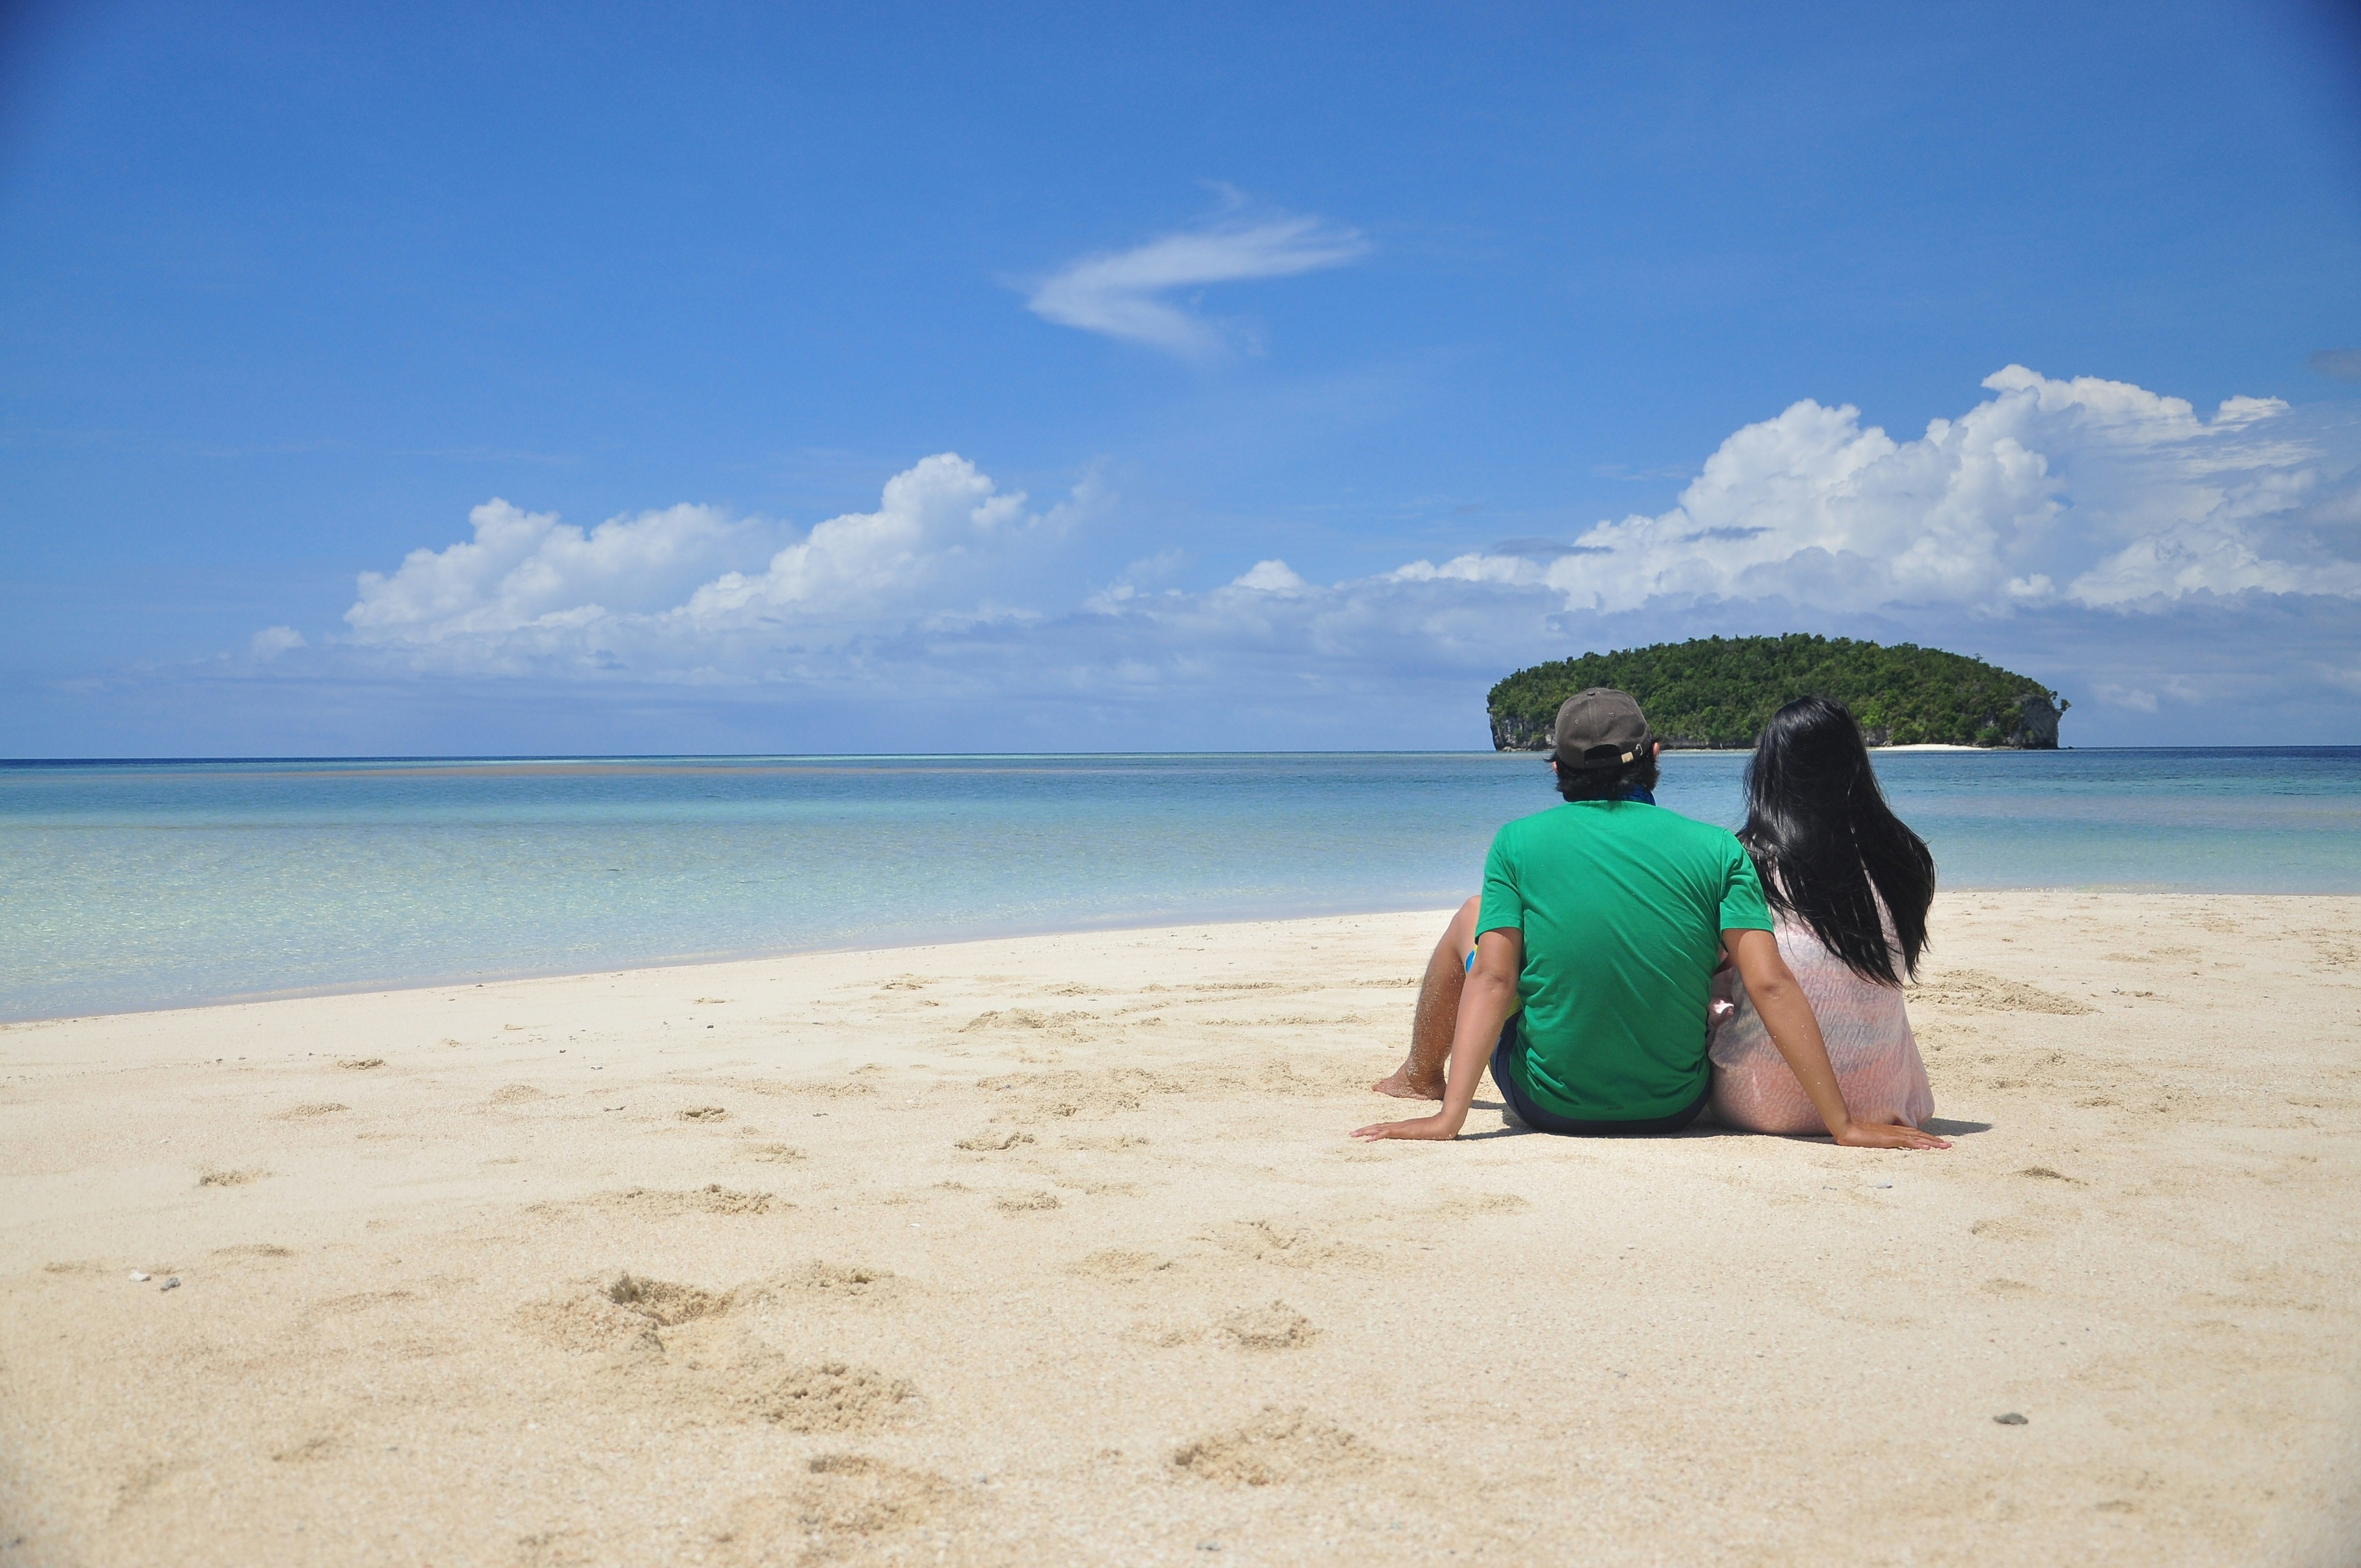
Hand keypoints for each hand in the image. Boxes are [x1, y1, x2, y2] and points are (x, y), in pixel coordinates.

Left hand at [1351, 1112, 1463, 1140]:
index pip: (1384, 1128)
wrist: (1445, 1124)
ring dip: (1365, 1132)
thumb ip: (1422, 1135)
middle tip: (1351, 1134)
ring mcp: (1401, 1128)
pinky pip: (1387, 1133)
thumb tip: (1426, 1138)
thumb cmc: (1438, 1129)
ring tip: (1353, 1135)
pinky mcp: (1403, 1131)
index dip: (1373, 1130)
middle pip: (1377, 1127)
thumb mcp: (1426, 1134)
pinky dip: (1376, 1136)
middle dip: (1364, 1131)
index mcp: (1403, 1127)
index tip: (1363, 1133)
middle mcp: (1399, 1126)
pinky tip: (1368, 1140)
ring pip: (1378, 1129)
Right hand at [1831, 1119, 1949, 1149]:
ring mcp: (1893, 1134)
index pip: (1915, 1134)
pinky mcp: (1889, 1138)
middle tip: (1949, 1145)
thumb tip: (1886, 1145)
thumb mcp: (1873, 1140)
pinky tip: (1927, 1148)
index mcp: (1894, 1131)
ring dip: (1932, 1142)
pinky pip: (1907, 1141)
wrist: (1847, 1129)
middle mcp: (1897, 1131)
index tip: (1939, 1143)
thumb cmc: (1857, 1135)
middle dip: (1935, 1140)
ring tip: (1944, 1146)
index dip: (1928, 1138)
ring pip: (1918, 1137)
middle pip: (1920, 1135)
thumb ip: (1882, 1142)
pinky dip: (1918, 1144)